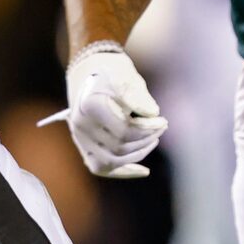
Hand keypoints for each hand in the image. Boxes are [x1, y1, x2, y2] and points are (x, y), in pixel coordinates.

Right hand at [65, 41, 165, 177]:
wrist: (92, 72)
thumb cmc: (114, 73)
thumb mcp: (127, 77)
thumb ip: (139, 95)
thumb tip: (153, 113)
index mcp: (90, 107)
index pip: (124, 131)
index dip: (148, 129)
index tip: (163, 121)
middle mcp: (80, 126)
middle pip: (118, 147)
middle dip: (145, 140)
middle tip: (162, 127)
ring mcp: (80, 139)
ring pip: (110, 162)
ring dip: (136, 155)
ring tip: (153, 141)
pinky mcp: (84, 147)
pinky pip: (101, 168)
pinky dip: (122, 171)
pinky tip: (144, 171)